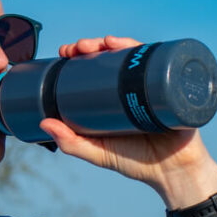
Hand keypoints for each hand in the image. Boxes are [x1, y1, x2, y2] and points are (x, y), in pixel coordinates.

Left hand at [38, 36, 216, 206]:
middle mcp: (136, 86)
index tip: (65, 52)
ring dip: (118, 42)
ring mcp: (155, 84)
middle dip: (95, 45)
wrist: (174, 173)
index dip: (82, 54)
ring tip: (102, 43)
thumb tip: (43, 123)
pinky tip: (131, 47)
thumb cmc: (137, 162)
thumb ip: (71, 143)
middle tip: (78, 47)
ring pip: (136, 54)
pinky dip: (147, 49)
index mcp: (117, 96)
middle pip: (116, 56)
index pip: (99, 67)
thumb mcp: (98, 152)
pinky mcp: (174, 88)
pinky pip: (163, 63)